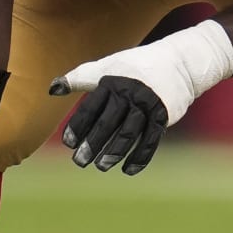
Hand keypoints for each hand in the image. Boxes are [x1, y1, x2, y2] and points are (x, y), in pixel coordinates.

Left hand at [50, 19, 232, 174]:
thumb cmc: (136, 66)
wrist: (179, 62)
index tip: (69, 143)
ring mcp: (148, 105)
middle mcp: (129, 93)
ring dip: (114, 151)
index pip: (91, 107)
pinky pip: (150, 140)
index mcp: (112, 82)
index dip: (79, 126)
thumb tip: (52, 88)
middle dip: (93, 143)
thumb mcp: (107, 66)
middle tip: (80, 162)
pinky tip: (128, 170)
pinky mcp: (163, 116)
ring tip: (101, 166)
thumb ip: (80, 78)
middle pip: (108, 122)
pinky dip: (139, 157)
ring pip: (128, 132)